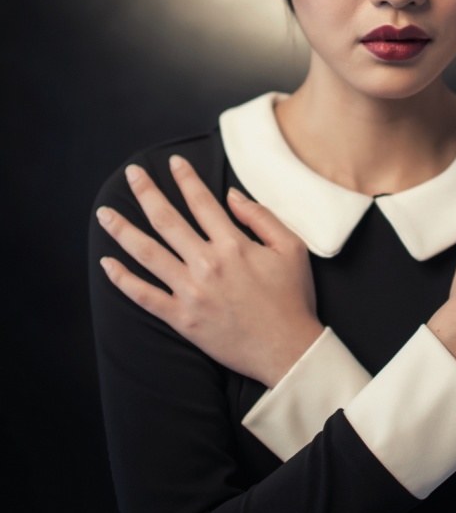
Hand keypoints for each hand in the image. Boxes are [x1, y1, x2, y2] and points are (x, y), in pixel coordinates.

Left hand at [96, 156, 322, 386]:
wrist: (288, 350)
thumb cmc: (293, 299)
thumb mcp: (292, 249)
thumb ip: (262, 218)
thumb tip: (232, 196)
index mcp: (234, 245)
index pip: (202, 202)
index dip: (186, 178)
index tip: (173, 162)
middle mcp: (207, 264)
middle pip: (167, 220)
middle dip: (146, 193)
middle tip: (131, 174)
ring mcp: (191, 292)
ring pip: (148, 254)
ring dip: (123, 231)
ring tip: (105, 214)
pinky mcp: (182, 319)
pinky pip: (145, 296)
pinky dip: (123, 280)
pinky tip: (107, 265)